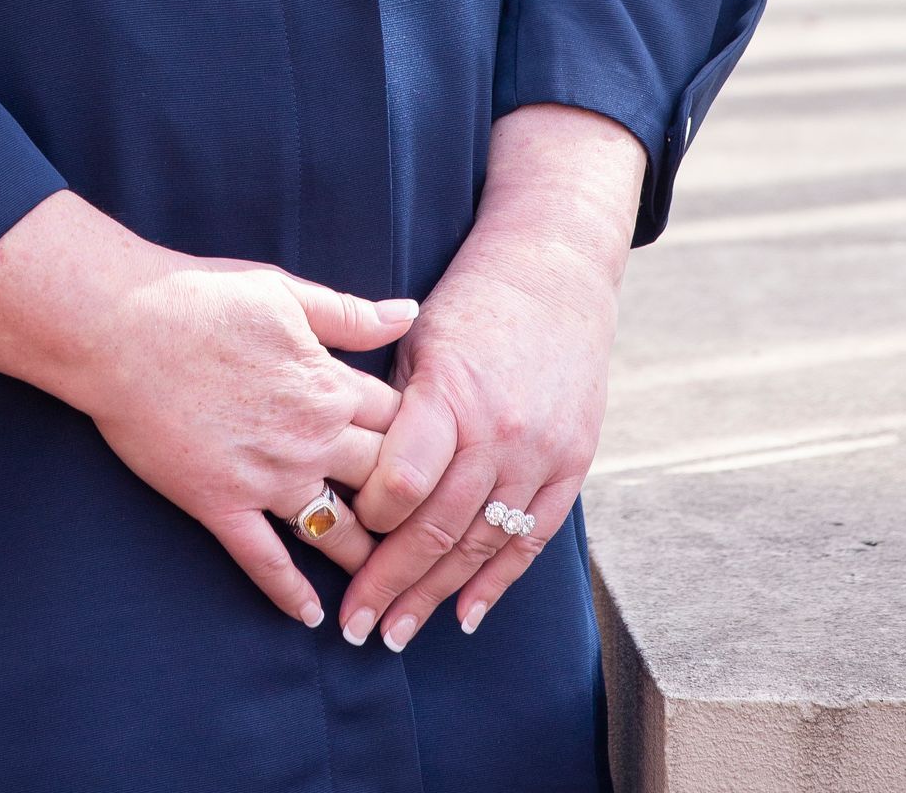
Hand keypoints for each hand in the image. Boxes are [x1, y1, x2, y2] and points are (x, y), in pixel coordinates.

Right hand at [0, 191, 416, 629]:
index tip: (437, 462)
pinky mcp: (220, 504)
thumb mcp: (285, 291)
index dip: (426, 444)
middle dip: (408, 510)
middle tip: (425, 534)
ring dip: (365, 559)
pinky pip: (265, 561)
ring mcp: (266, 477)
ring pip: (337, 532)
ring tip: (382, 583)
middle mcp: (310, 438)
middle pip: (384, 486)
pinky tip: (311, 616)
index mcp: (329, 383)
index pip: (404, 426)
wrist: (120, 325)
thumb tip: (408, 313)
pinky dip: (290, 593)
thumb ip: (350, 314)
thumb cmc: (200, 297)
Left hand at [339, 106, 645, 651]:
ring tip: (397, 634)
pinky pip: (531, 536)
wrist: (555, 270)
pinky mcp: (572, 463)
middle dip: (391, 583)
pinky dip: (498, 580)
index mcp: (451, 393)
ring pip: (482, 543)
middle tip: (356, 629)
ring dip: (437, 596)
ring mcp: (541, 452)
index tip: (333, 540)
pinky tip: (466, 616)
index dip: (366, 520)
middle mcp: (499, 431)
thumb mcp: (417, 338)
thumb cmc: (469, 300)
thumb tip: (344, 468)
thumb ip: (389, 406)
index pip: (402, 482)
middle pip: (437, 527)